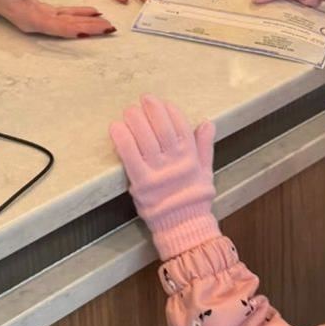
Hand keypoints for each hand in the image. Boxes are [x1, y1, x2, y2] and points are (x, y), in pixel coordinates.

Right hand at [0, 0, 114, 38]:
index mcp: (29, 17)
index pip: (59, 25)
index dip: (78, 28)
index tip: (96, 29)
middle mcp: (35, 22)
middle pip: (67, 28)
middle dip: (90, 29)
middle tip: (112, 28)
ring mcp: (37, 18)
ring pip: (67, 24)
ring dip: (87, 24)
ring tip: (108, 24)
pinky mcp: (39, 11)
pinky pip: (62, 16)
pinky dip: (78, 15)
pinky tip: (92, 14)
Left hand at [109, 95, 219, 259]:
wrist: (184, 226)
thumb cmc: (194, 198)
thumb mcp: (206, 171)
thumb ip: (205, 146)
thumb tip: (208, 123)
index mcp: (190, 157)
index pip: (181, 127)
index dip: (170, 112)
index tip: (162, 102)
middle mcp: (174, 161)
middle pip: (162, 129)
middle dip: (153, 110)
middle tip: (144, 99)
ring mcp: (157, 172)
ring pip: (146, 139)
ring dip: (136, 121)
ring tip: (130, 110)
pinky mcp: (141, 182)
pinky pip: (130, 156)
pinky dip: (123, 140)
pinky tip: (116, 127)